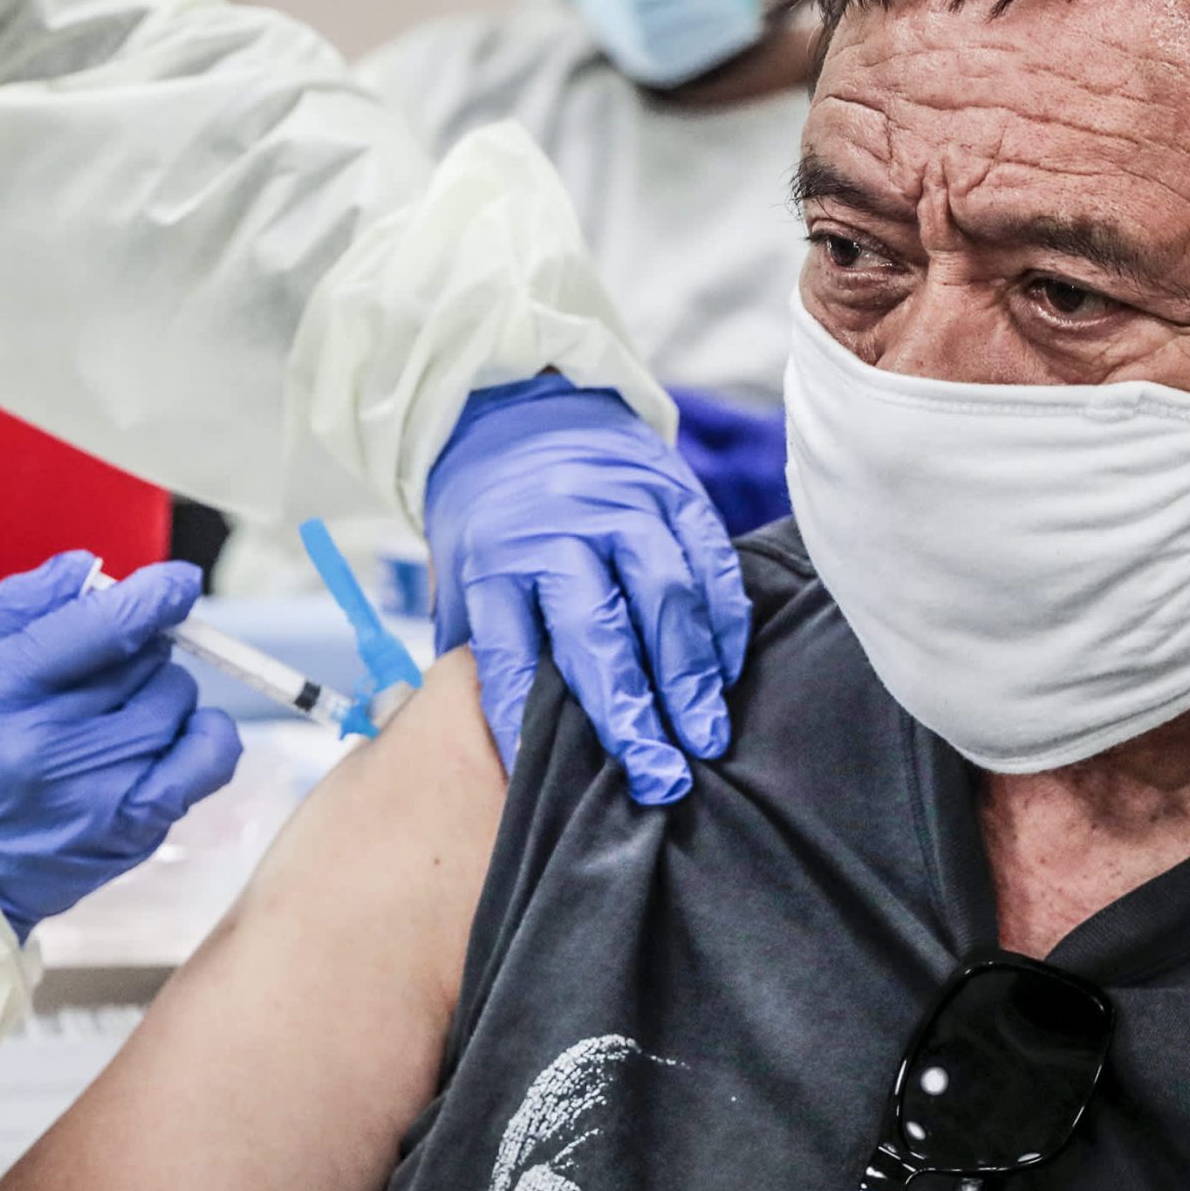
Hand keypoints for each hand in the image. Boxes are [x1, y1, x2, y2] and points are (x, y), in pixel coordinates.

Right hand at [0, 552, 243, 937]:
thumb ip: (15, 602)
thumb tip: (88, 571)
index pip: (103, 627)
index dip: (154, 594)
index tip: (178, 581)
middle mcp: (53, 744)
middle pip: (145, 660)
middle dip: (136, 645)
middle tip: (104, 662)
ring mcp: (99, 793)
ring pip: (175, 701)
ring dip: (157, 689)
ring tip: (116, 706)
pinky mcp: (131, 831)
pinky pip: (208, 761)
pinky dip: (206, 734)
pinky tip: (175, 729)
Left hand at [425, 378, 752, 804]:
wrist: (517, 410)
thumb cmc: (492, 520)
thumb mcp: (462, 577)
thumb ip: (484, 649)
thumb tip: (502, 744)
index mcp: (496, 563)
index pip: (510, 654)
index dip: (525, 719)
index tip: (542, 780)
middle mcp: (560, 536)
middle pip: (597, 633)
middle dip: (630, 713)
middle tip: (658, 779)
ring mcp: (623, 510)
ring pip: (664, 598)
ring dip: (689, 674)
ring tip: (705, 737)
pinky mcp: (674, 493)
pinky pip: (708, 561)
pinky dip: (722, 621)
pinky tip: (726, 671)